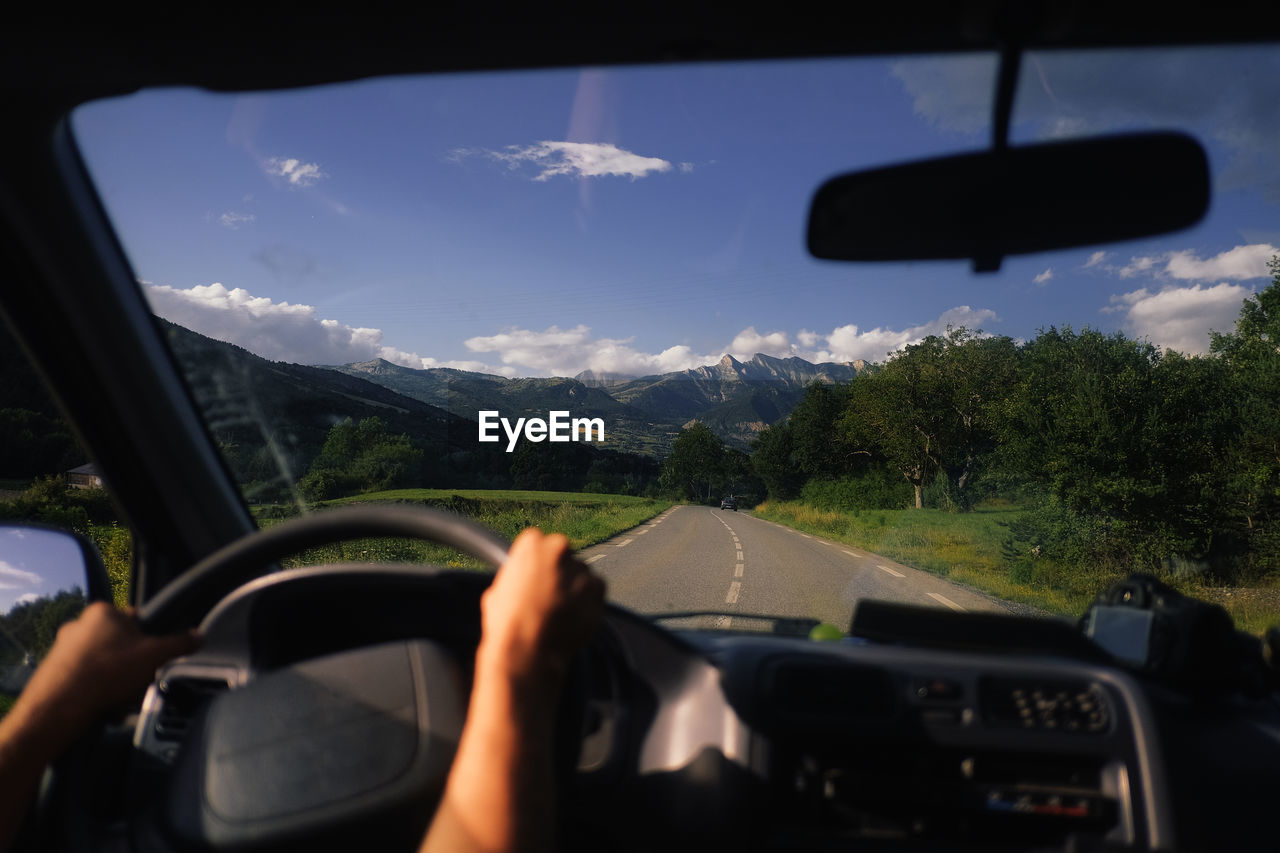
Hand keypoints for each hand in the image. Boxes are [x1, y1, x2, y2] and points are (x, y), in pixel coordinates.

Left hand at [18, 602, 199, 739]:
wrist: (57, 708)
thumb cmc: (108, 673)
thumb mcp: (154, 656)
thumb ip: (180, 643)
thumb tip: (200, 635)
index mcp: (103, 611)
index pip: (138, 621)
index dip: (150, 642)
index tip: (152, 661)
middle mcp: (78, 624)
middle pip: (121, 644)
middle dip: (131, 666)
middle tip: (136, 684)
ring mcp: (62, 648)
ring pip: (103, 663)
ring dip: (115, 682)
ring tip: (118, 701)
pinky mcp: (51, 671)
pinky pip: (85, 678)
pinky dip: (95, 691)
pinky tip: (101, 706)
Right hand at [477, 529, 604, 686]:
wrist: (529, 652)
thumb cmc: (507, 624)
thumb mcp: (497, 591)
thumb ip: (514, 576)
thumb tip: (519, 579)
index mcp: (531, 543)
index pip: (539, 542)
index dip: (537, 562)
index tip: (536, 577)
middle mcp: (559, 548)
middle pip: (563, 555)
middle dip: (558, 571)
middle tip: (549, 595)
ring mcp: (581, 567)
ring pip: (580, 573)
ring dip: (574, 586)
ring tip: (560, 611)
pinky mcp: (598, 588)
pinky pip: (596, 589)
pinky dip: (588, 600)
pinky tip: (573, 616)